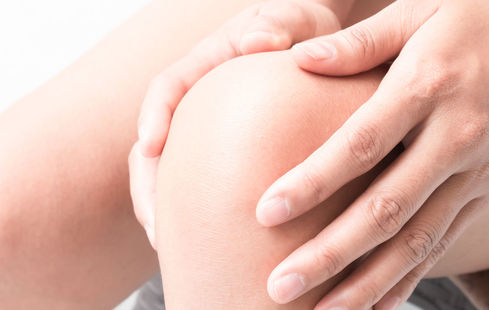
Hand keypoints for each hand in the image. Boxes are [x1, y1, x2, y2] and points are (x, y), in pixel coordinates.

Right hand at [128, 0, 339, 248]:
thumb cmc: (307, 35)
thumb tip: (258, 42)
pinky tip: (219, 245)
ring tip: (177, 252)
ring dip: (171, 212)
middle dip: (150, 187)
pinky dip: (202, 215)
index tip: (150, 146)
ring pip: (174, 174)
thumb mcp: (298, 19)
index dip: (154, 117)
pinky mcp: (225, 157)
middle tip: (159, 231)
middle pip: (157, 146)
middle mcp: (201, 104)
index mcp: (208, 67)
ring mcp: (209, 133)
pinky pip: (204, 187)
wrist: (318, 51)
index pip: (168, 88)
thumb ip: (279, 23)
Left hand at [256, 0, 488, 307]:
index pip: (359, 145)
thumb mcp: (417, 11)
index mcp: (428, 87)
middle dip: (330, 254)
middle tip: (280, 286)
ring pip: (416, 240)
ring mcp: (474, 171)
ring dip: (367, 282)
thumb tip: (300, 59)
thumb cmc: (470, 17)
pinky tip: (378, 303)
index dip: (312, 182)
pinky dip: (409, 277)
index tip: (265, 213)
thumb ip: (359, 43)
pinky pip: (443, 241)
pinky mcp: (484, 190)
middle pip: (384, 209)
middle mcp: (453, 137)